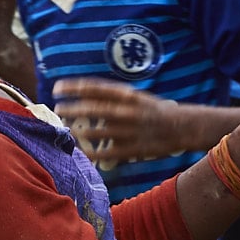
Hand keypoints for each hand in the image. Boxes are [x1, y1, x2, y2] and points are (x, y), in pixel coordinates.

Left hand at [51, 80, 191, 165]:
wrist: (182, 127)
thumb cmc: (154, 110)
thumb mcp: (136, 96)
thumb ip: (113, 97)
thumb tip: (85, 96)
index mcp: (128, 95)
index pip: (95, 88)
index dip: (74, 87)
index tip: (57, 88)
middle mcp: (127, 111)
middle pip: (92, 109)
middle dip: (71, 109)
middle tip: (57, 109)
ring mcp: (129, 131)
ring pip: (96, 132)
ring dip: (78, 131)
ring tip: (67, 130)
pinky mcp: (133, 150)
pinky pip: (107, 153)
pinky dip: (92, 153)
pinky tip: (82, 151)